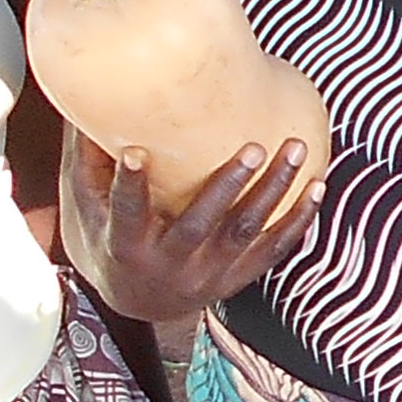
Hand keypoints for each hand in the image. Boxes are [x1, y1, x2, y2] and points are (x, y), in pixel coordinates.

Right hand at [65, 130, 324, 330]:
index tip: (135, 151)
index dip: (130, 185)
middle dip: (227, 187)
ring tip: (294, 150)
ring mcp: (206, 275)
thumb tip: (85, 99)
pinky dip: (297, 220)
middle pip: (199, 226)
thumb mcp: (86, 207)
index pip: (126, 214)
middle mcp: (168, 265)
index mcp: (125, 247)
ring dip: (273, 193)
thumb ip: (88, 158)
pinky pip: (272, 251)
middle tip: (253, 148)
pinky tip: (317, 185)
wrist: (137, 302)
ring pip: (244, 234)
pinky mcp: (236, 278)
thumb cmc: (107, 239)